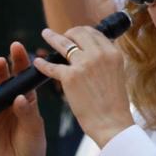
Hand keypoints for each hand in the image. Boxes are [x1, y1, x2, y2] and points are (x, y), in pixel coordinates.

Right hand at [0, 42, 46, 155]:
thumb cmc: (32, 144)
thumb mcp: (33, 128)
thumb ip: (27, 113)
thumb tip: (19, 98)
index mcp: (26, 98)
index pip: (22, 76)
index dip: (20, 61)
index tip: (16, 47)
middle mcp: (9, 100)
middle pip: (3, 80)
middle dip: (0, 69)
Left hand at [32, 22, 135, 147]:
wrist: (112, 123)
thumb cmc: (114, 105)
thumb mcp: (117, 75)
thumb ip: (106, 62)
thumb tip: (93, 55)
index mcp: (113, 53)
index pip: (94, 33)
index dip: (82, 33)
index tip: (74, 36)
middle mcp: (100, 54)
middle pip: (79, 33)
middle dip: (68, 33)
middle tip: (61, 37)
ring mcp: (84, 64)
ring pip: (63, 43)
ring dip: (52, 37)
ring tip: (45, 34)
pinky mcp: (70, 77)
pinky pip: (52, 66)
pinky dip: (43, 64)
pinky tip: (37, 62)